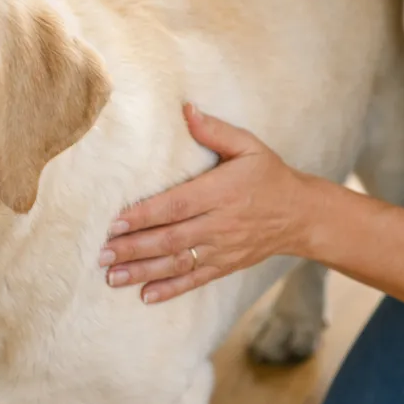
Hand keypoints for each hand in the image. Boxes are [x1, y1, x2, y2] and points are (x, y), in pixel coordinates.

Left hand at [100, 104, 316, 303]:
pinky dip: (170, 289)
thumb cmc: (270, 175)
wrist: (301, 214)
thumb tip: (186, 109)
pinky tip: (145, 295)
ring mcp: (222, 248)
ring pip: (177, 262)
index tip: (115, 222)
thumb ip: (215, 130)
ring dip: (143, 271)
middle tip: (102, 253)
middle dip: (134, 247)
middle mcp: (220, 223)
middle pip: (170, 238)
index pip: (176, 205)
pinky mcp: (225, 265)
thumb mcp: (249, 145)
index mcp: (221, 192)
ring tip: (112, 276)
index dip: (144, 215)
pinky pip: (195, 279)